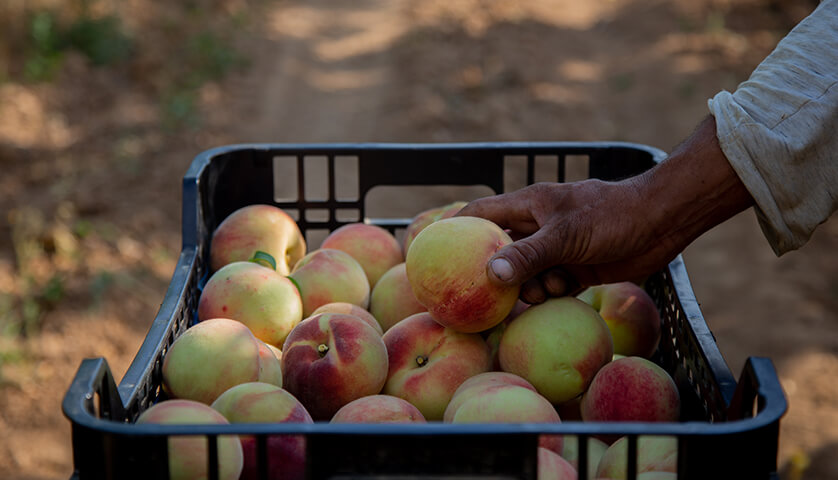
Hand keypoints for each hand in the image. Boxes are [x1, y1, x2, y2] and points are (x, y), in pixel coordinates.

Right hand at [457, 116, 753, 303]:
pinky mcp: (576, 268)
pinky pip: (550, 286)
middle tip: (484, 297)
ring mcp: (556, 249)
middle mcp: (538, 226)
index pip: (481, 214)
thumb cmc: (611, 216)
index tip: (439, 254)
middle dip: (494, 273)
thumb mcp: (565, 235)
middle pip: (501, 251)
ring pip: (526, 274)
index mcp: (528, 206)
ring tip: (542, 291)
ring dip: (529, 287)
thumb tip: (491, 275)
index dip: (458, 230)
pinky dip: (551, 294)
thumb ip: (528, 255)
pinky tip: (561, 295)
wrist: (661, 222)